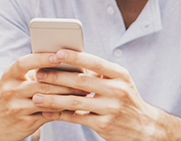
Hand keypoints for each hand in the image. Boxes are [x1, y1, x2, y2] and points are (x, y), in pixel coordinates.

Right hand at [0, 52, 87, 139]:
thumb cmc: (10, 100)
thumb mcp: (14, 84)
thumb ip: (34, 75)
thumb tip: (67, 64)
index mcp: (9, 76)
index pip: (24, 63)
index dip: (41, 58)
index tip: (59, 54)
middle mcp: (10, 91)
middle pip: (42, 83)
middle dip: (66, 80)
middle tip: (86, 77)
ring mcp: (17, 108)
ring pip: (48, 99)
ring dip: (69, 95)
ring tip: (85, 91)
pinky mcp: (25, 123)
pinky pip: (50, 114)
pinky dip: (64, 110)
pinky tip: (76, 106)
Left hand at [31, 50, 173, 140]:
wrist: (144, 129)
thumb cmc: (126, 102)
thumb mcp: (121, 84)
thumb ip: (101, 74)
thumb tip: (71, 61)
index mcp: (121, 76)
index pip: (96, 62)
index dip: (76, 57)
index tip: (57, 52)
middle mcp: (118, 90)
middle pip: (81, 81)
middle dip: (57, 77)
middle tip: (38, 74)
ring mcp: (111, 108)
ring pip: (75, 101)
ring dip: (53, 98)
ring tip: (36, 96)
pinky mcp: (104, 125)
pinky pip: (76, 118)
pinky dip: (59, 115)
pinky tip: (46, 113)